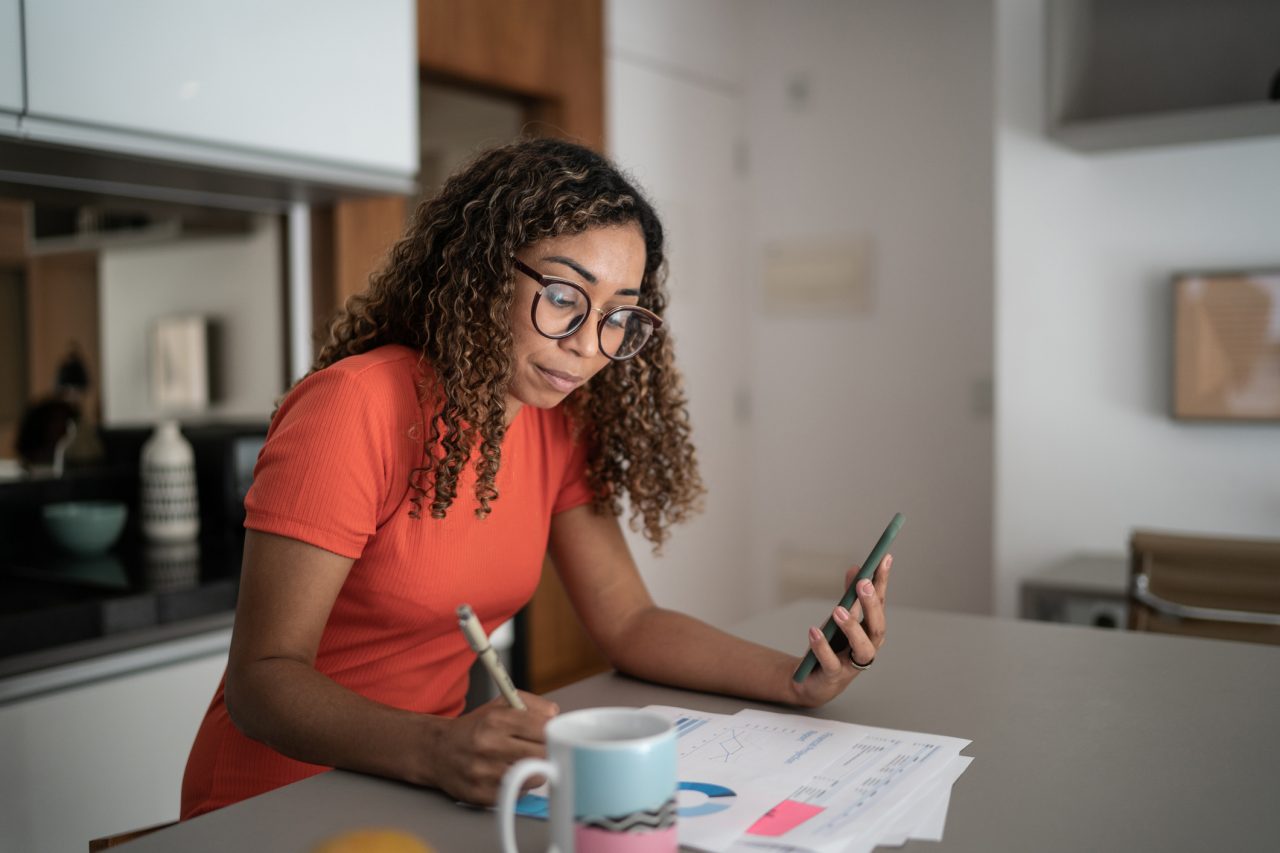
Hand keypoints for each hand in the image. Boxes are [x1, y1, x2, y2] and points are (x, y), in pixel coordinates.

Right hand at [424, 691, 558, 804]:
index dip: (551, 732)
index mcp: (496, 720)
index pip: (542, 728)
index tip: (551, 735)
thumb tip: (553, 714)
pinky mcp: (482, 795)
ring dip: (535, 771)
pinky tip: (509, 775)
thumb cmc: (474, 728)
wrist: (437, 751)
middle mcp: (489, 745)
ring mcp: (485, 773)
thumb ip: (530, 704)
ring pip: (533, 777)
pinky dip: (519, 786)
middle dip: (546, 752)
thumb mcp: (499, 705)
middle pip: (541, 754)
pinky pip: (518, 794)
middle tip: (541, 750)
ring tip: (525, 763)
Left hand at [789, 554, 890, 707]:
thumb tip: (855, 568)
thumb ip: (849, 596)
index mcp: (871, 630)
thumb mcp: (839, 617)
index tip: (885, 558)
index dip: (883, 581)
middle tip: (863, 583)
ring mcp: (852, 664)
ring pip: (862, 648)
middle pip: (877, 627)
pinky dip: (822, 647)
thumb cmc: (832, 646)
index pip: (880, 603)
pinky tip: (813, 631)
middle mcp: (867, 647)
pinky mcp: (833, 675)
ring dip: (852, 627)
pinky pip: (831, 662)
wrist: (811, 679)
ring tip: (837, 609)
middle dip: (871, 604)